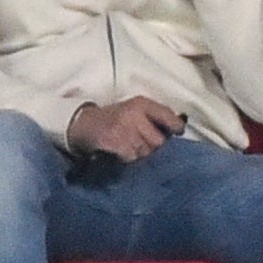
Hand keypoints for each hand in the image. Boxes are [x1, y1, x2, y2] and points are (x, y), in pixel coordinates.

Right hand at [65, 96, 182, 162]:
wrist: (83, 124)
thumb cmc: (113, 119)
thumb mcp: (134, 110)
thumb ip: (156, 118)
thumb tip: (179, 129)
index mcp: (141, 103)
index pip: (168, 115)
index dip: (176, 126)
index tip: (177, 132)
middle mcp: (133, 113)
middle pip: (159, 141)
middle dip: (153, 146)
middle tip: (142, 144)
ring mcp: (123, 128)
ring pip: (146, 151)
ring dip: (140, 154)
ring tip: (130, 147)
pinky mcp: (113, 142)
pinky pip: (131, 157)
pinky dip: (128, 158)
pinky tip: (121, 152)